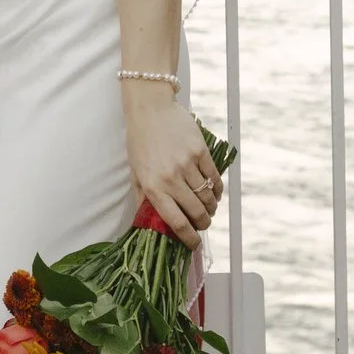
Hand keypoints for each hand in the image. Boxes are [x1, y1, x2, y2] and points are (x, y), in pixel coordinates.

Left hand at [125, 88, 223, 244]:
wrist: (150, 109)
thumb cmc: (139, 141)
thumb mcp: (135, 172)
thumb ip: (143, 198)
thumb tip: (150, 222)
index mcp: (153, 187)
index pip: (176, 222)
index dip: (189, 238)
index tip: (195, 244)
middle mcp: (171, 178)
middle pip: (196, 212)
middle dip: (203, 224)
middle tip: (204, 225)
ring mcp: (187, 164)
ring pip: (208, 197)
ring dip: (211, 208)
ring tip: (209, 209)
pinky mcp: (200, 151)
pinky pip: (214, 178)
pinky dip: (218, 190)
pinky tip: (215, 193)